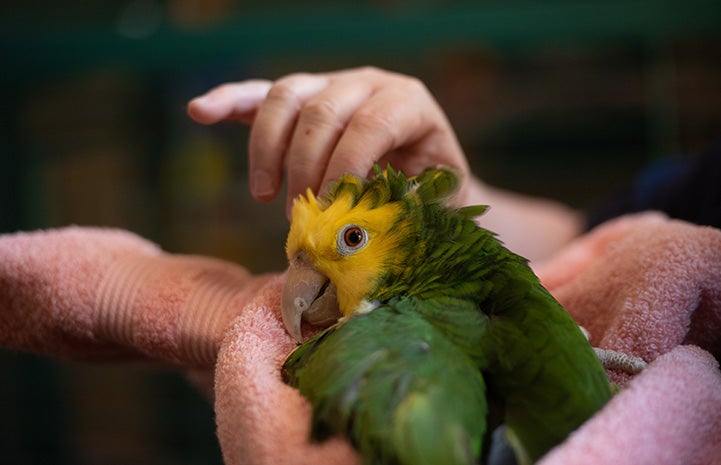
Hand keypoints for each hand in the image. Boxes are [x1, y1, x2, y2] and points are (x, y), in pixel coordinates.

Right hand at [187, 67, 470, 215]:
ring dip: (268, 149)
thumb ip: (401, 212)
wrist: (429, 177)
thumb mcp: (431, 203)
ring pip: (285, 98)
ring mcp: (332, 85)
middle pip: (321, 111)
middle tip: (299, 215)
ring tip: (264, 195)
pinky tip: (200, 111)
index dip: (344, 169)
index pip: (369, 126)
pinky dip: (230, 102)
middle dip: (304, 168)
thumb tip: (355, 234)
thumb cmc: (432, 195)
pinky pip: (261, 95)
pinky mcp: (303, 98)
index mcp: (407, 103)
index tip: (330, 212)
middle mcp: (368, 83)